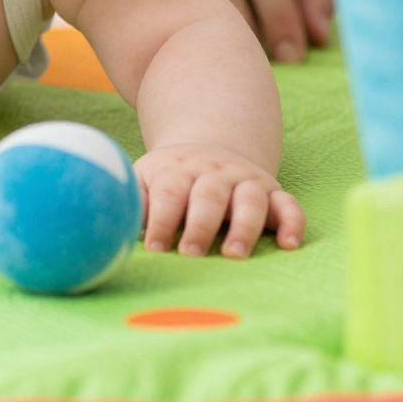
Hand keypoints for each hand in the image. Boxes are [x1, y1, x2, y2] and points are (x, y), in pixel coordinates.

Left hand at [135, 142, 304, 257]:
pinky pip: (288, 204)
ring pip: (250, 198)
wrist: (210, 147)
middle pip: (210, 193)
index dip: (162, 218)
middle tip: (191, 253)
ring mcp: (246, 181)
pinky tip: (290, 244)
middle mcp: (215, 173)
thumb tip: (109, 230)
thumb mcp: (145, 181)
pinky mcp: (272, 192)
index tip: (156, 247)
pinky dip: (293, 222)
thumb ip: (132, 203)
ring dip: (244, 225)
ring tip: (235, 254)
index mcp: (178, 170)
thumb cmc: (169, 180)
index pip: (170, 191)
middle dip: (201, 224)